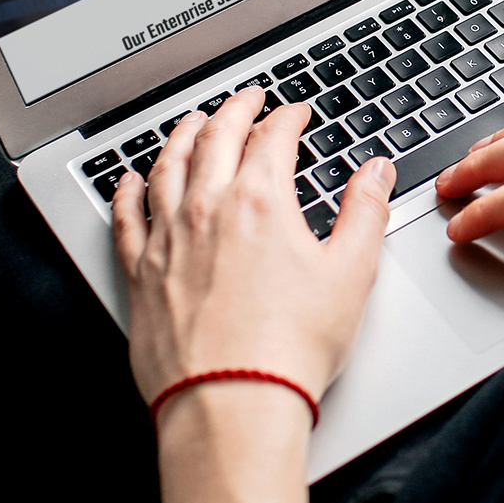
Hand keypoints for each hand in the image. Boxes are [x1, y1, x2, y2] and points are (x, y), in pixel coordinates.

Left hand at [112, 87, 393, 414]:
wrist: (231, 403)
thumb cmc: (289, 349)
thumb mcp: (351, 275)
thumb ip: (365, 213)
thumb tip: (375, 174)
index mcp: (260, 202)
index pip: (273, 136)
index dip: (289, 117)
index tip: (296, 112)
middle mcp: (207, 209)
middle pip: (215, 138)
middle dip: (236, 110)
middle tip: (248, 99)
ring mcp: (168, 239)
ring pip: (167, 166)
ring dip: (182, 135)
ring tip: (192, 122)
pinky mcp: (141, 273)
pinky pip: (127, 216)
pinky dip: (129, 189)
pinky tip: (132, 180)